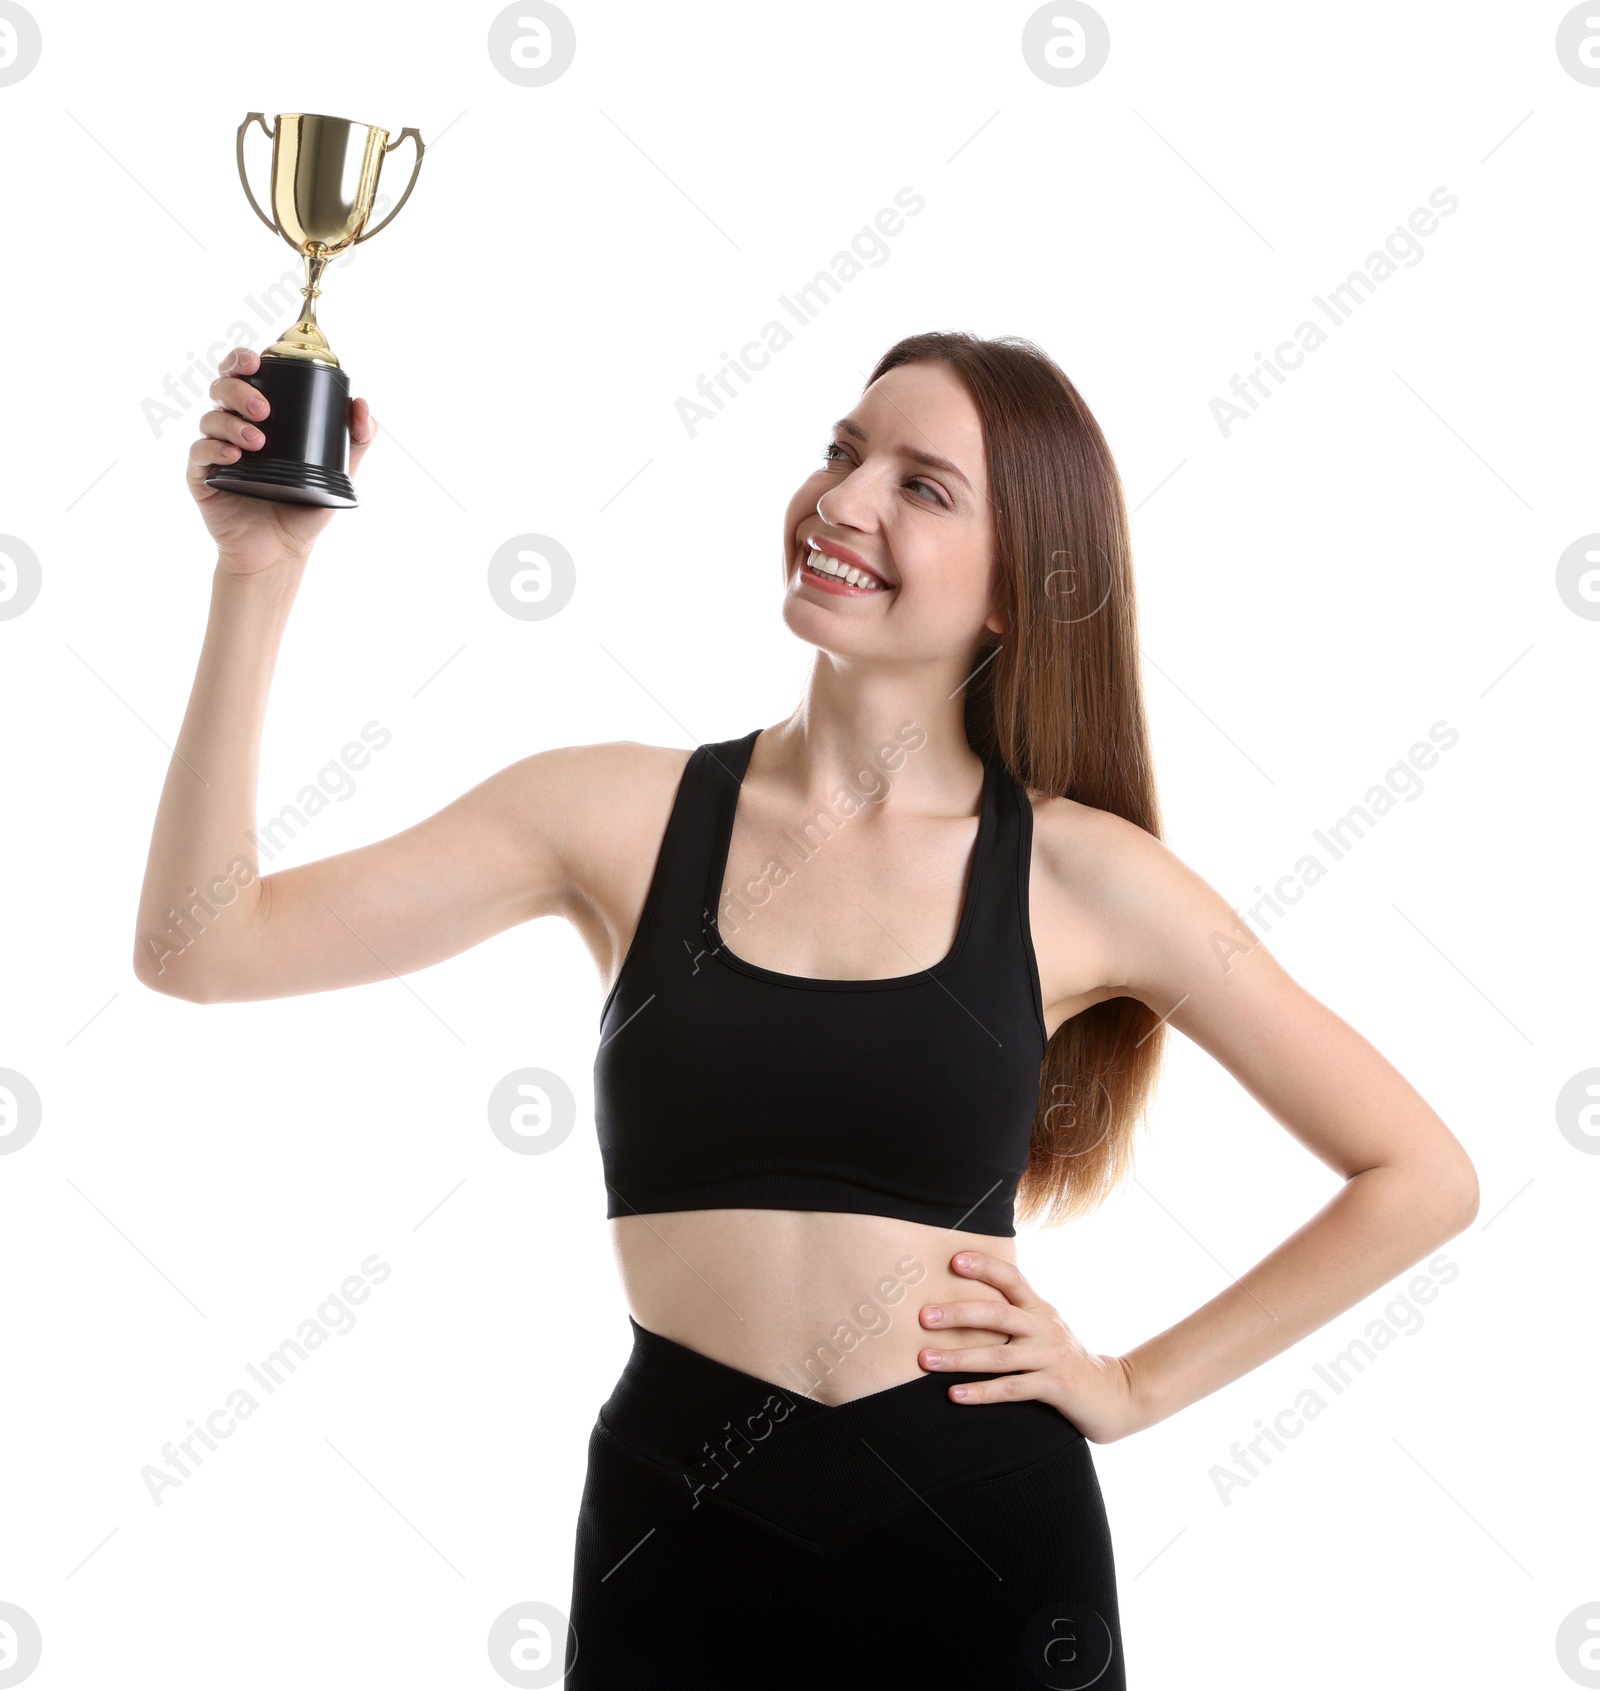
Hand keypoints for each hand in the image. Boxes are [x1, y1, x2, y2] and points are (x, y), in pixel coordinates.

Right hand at [186, 346, 377, 576]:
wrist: (282, 552)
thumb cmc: (304, 509)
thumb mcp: (339, 472)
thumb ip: (356, 439)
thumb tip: (361, 404)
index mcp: (259, 418)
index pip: (243, 376)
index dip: (242, 360)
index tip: (257, 360)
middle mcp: (233, 428)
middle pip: (222, 389)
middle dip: (240, 390)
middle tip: (265, 411)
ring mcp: (215, 452)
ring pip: (210, 419)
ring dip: (231, 423)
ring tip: (257, 441)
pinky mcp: (202, 478)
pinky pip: (199, 454)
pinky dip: (214, 450)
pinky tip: (233, 457)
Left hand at [918, 1250, 1143, 1442]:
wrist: (1114, 1394)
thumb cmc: (1064, 1358)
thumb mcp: (1044, 1328)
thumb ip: (1015, 1315)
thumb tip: (962, 1304)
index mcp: (1039, 1308)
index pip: (1011, 1278)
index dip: (984, 1266)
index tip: (954, 1259)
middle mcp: (1044, 1327)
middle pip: (998, 1314)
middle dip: (959, 1314)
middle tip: (924, 1316)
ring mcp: (1050, 1357)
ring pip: (998, 1356)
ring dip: (959, 1357)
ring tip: (926, 1359)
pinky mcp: (1055, 1387)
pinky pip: (1012, 1388)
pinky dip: (981, 1392)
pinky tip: (955, 1394)